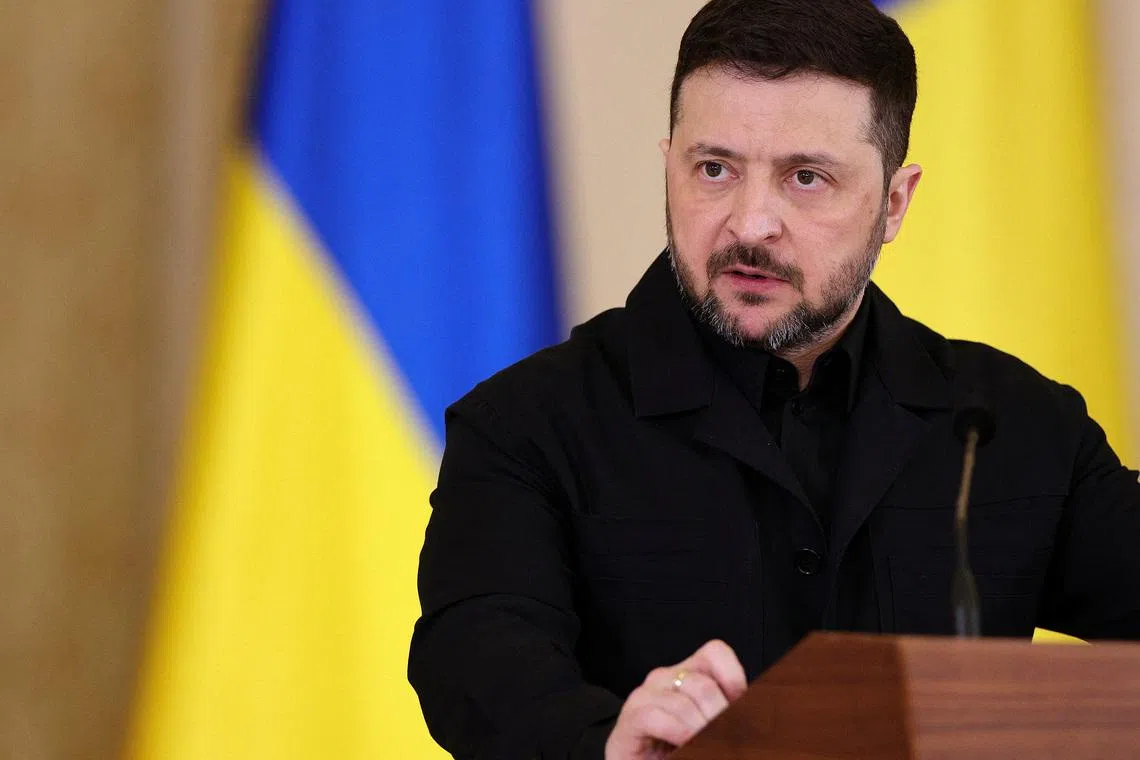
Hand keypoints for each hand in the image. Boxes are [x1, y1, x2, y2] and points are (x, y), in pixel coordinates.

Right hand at [604, 639, 746, 759]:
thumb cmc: (675, 745)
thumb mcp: (707, 724)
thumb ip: (726, 712)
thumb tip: (753, 712)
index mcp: (687, 673)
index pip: (714, 653)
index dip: (733, 678)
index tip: (740, 708)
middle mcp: (665, 677)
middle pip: (703, 685)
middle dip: (719, 717)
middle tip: (725, 737)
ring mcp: (644, 695)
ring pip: (683, 703)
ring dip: (699, 731)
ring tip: (703, 745)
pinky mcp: (630, 718)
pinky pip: (655, 717)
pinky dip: (678, 733)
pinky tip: (684, 745)